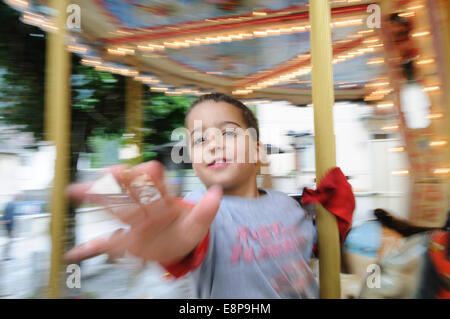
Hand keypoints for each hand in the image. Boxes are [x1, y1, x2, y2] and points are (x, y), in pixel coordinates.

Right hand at [64, 161, 222, 264]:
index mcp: (161, 201)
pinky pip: (106, 243)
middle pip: (128, 189)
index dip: (150, 175)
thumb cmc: (186, 230)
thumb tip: (217, 192)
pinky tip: (74, 253)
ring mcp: (131, 223)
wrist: (178, 244)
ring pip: (113, 206)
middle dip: (117, 179)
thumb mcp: (199, 224)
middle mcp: (143, 206)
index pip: (152, 180)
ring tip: (74, 190)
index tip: (149, 170)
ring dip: (96, 197)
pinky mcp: (125, 241)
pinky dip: (91, 248)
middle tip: (106, 172)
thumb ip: (207, 211)